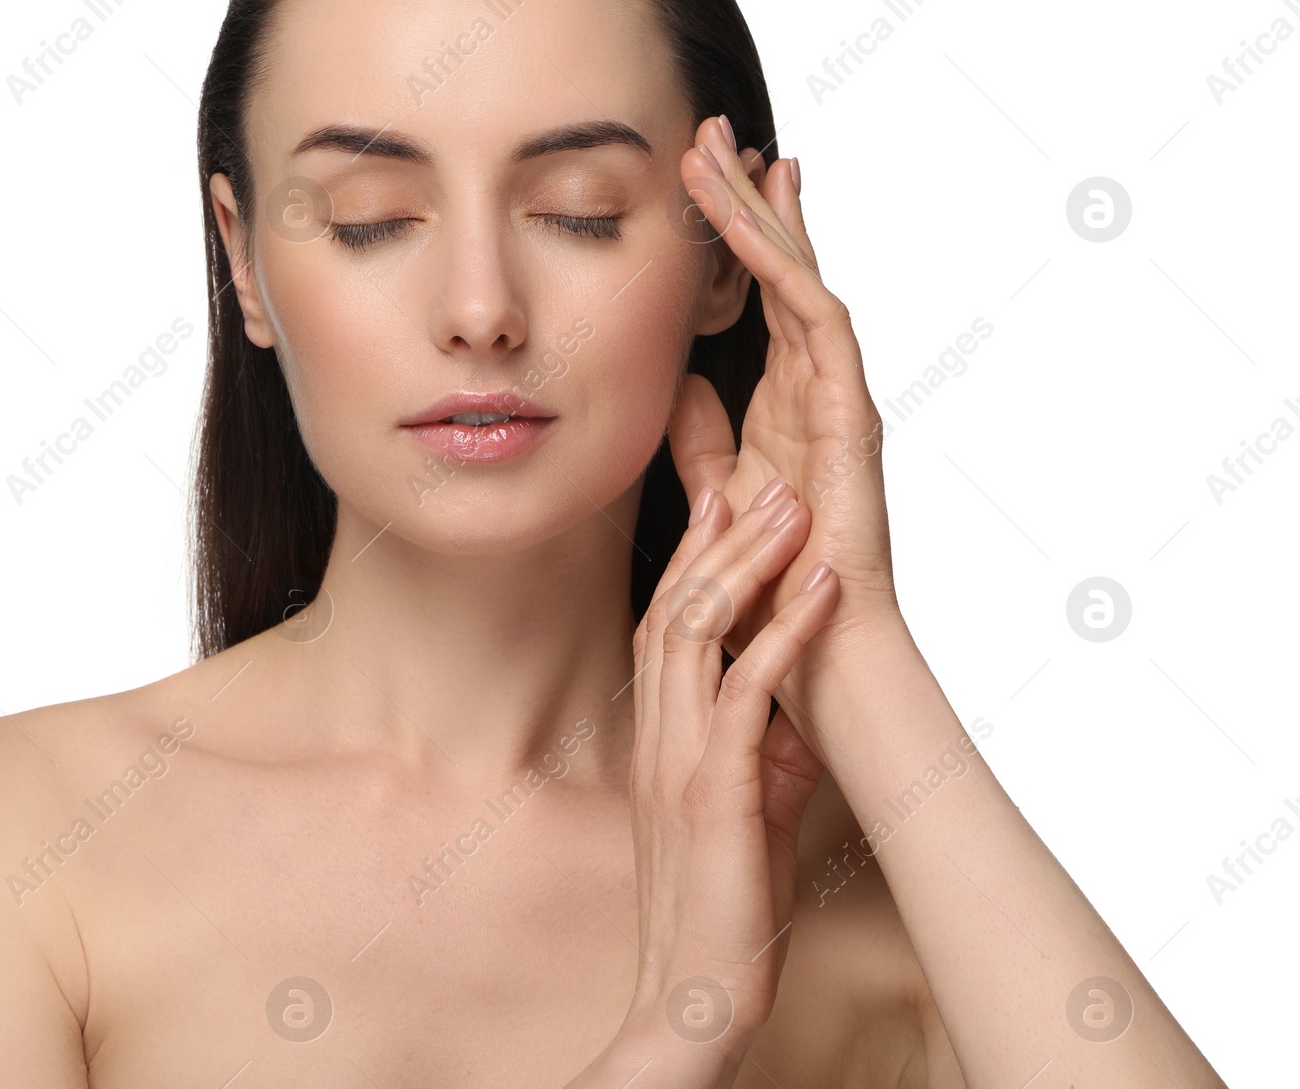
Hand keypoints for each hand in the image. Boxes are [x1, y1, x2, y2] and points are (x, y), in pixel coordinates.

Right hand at [621, 473, 838, 1072]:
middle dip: (720, 541)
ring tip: (792, 509)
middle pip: (675, 609)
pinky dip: (784, 633)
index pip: (666, 626)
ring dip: (748, 565)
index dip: (692, 560)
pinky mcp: (716, 788)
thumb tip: (799, 710)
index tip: (722, 502)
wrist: (694, 997)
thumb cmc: (720, 907)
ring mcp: (682, 757)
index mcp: (662, 736)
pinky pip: (747, 692)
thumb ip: (763, 752)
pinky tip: (819, 591)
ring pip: (698, 632)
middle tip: (765, 484)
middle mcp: (661, 734)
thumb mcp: (744, 811)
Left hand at [668, 118, 903, 753]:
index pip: (758, 296)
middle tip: (716, 129)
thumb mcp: (718, 491)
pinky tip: (755, 230)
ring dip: (761, 216)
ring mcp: (837, 398)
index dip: (731, 235)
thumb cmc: (775, 586)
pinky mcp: (850, 418)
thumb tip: (676, 385)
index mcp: (782, 401)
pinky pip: (818, 328)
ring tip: (727, 152)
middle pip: (782, 269)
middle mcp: (814, 387)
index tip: (700, 174)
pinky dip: (786, 275)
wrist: (819, 656)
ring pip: (801, 281)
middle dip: (748, 198)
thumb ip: (702, 438)